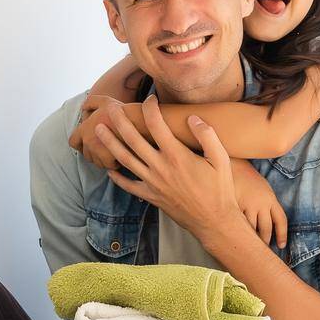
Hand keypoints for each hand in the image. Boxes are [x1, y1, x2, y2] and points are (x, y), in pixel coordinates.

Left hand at [68, 95, 123, 169]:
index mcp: (84, 128)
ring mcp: (98, 151)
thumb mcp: (105, 100)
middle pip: (86, 154)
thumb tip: (82, 107)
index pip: (73, 142)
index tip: (89, 142)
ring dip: (103, 159)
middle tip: (105, 147)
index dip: (80, 144)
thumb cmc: (122, 111)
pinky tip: (120, 155)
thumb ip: (91, 102)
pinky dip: (113, 163)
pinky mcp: (109, 159)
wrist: (139, 121)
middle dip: (94, 152)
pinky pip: (108, 166)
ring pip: (97, 162)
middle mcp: (88, 141)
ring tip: (113, 151)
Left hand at [95, 96, 244, 243]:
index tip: (149, 98)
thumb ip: (207, 136)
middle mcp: (160, 167)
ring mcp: (153, 183)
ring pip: (125, 159)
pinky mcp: (151, 196)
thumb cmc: (219, 190)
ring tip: (98, 130)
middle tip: (110, 108)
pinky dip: (117, 177)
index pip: (157, 125)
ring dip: (110, 143)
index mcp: (177, 155)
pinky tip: (109, 169)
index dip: (150, 108)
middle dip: (120, 121)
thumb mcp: (221, 160)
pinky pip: (128, 186)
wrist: (213, 221)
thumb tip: (193, 118)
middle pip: (133, 139)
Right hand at [231, 158, 286, 247]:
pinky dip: (238, 231)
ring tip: (247, 247)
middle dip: (264, 241)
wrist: (234, 164)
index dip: (282, 234)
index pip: (281, 220)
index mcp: (271, 199)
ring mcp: (249, 205)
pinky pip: (239, 223)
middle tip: (260, 251)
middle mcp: (262, 204)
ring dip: (250, 239)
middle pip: (266, 229)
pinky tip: (234, 236)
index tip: (281, 246)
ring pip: (252, 229)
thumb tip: (268, 219)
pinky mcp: (236, 206)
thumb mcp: (263, 189)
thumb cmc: (247, 178)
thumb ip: (266, 204)